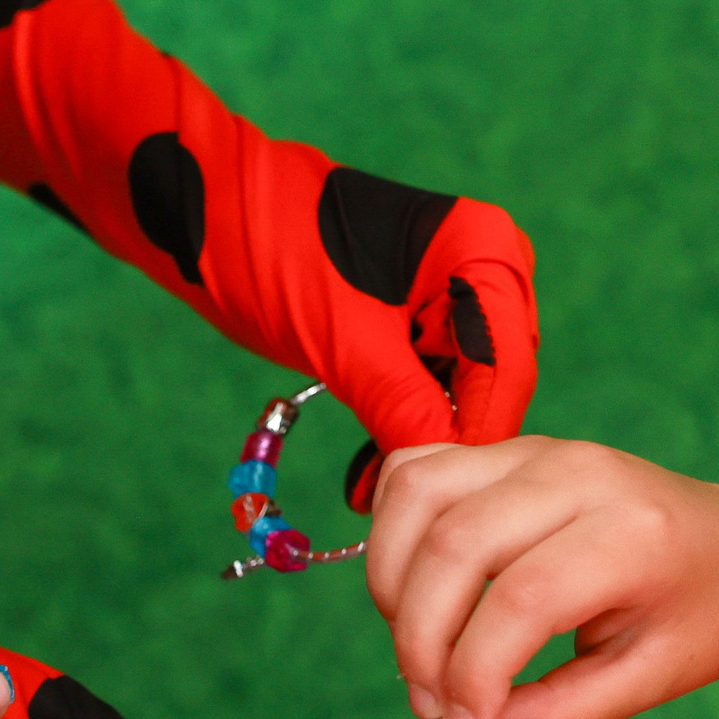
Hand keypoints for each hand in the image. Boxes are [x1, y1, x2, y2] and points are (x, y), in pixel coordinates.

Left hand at [309, 177, 538, 505]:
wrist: (210, 217)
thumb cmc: (277, 251)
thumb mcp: (345, 340)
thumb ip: (403, 407)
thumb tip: (437, 475)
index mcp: (486, 255)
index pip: (507, 372)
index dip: (475, 439)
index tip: (432, 495)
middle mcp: (484, 272)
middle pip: (491, 386)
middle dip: (445, 444)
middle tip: (393, 501)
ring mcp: (449, 297)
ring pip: (456, 395)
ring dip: (416, 443)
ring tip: (368, 491)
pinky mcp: (411, 323)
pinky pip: (423, 387)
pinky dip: (397, 425)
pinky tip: (366, 471)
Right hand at [364, 436, 718, 718]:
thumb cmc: (702, 617)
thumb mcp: (648, 682)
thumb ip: (557, 715)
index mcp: (636, 534)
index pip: (520, 600)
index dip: (472, 675)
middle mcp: (580, 475)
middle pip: (454, 547)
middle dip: (420, 641)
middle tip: (431, 703)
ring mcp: (536, 451)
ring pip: (417, 497)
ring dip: (392, 583)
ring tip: (419, 646)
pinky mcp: (504, 449)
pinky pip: (414, 473)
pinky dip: (392, 532)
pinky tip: (416, 589)